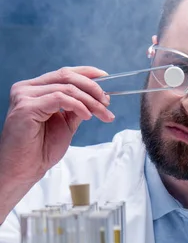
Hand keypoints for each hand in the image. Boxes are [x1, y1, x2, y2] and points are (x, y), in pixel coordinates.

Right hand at [0, 66, 114, 219]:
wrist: (24, 169)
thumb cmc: (40, 150)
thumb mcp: (65, 124)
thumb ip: (76, 109)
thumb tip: (95, 99)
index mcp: (35, 90)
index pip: (63, 73)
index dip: (86, 73)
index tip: (106, 78)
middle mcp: (27, 89)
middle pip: (66, 76)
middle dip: (92, 87)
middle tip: (107, 102)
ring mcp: (25, 96)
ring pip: (66, 88)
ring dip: (90, 101)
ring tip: (103, 113)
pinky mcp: (26, 107)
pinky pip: (59, 98)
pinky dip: (78, 105)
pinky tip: (87, 116)